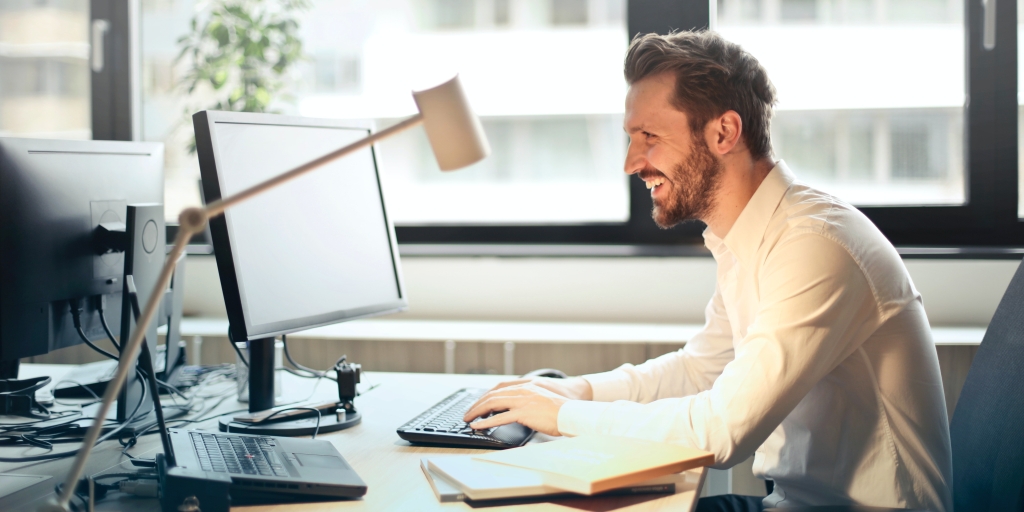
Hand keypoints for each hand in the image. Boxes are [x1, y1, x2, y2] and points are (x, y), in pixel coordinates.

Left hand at [461, 377, 592, 435]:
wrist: (572, 413)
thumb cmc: (561, 409)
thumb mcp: (542, 398)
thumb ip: (528, 399)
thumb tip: (516, 408)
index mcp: (526, 386)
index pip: (500, 387)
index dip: (486, 395)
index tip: (479, 403)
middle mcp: (522, 390)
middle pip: (493, 394)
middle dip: (477, 404)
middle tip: (468, 413)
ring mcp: (522, 401)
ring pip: (493, 403)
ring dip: (477, 411)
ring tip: (468, 419)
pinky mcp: (524, 413)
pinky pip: (500, 418)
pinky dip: (486, 422)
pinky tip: (478, 426)